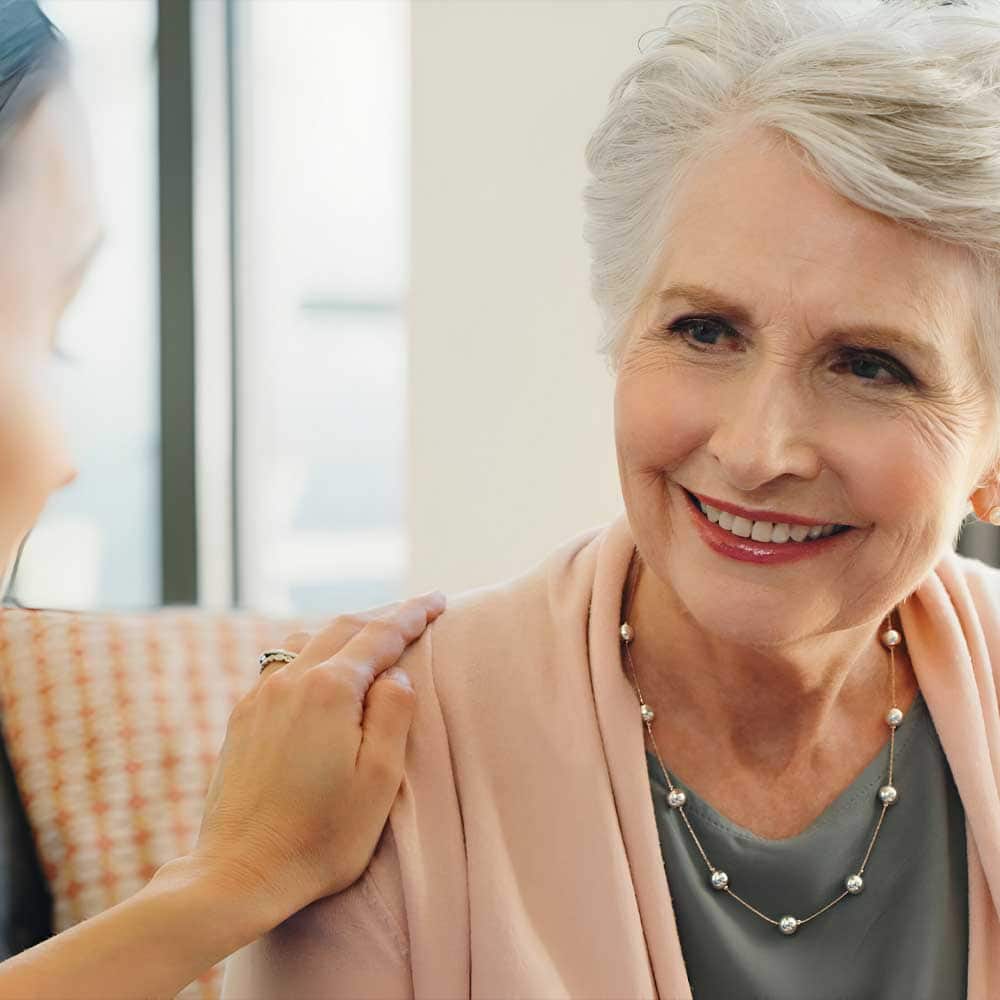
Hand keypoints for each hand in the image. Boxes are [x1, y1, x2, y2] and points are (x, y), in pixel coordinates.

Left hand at [185, 591, 445, 926]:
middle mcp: (289, 681)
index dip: (412, 615)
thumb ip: (393, 716)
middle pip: (342, 628)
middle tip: (414, 612)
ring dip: (344, 632)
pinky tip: (320, 671)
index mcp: (329, 691)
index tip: (438, 600)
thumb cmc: (320, 836)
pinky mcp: (241, 718)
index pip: (380, 635)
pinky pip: (282, 666)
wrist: (238, 873)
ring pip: (307, 641)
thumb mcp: (378, 780)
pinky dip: (312, 654)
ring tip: (370, 638)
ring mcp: (259, 698)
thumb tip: (394, 675)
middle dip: (381, 616)